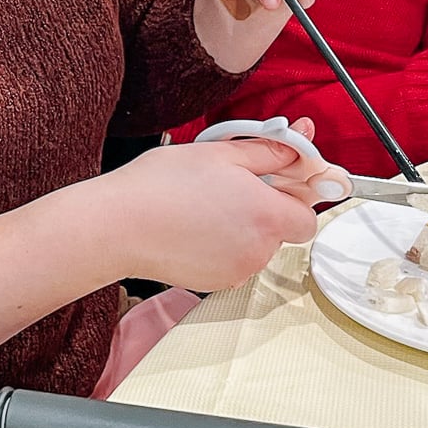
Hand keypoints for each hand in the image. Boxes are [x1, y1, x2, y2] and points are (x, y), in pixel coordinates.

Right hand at [104, 124, 349, 290]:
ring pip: (257, 245)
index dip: (297, 195)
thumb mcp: (222, 153)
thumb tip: (298, 145)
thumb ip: (270, 151)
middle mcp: (259, 250)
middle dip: (266, 207)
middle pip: (283, 230)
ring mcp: (237, 270)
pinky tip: (195, 225)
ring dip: (243, 225)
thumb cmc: (162, 187)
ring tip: (206, 203)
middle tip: (234, 184)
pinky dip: (223, 244)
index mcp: (267, 215)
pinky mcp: (215, 282)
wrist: (118, 226)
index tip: (281, 180)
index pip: (309, 215)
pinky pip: (234, 259)